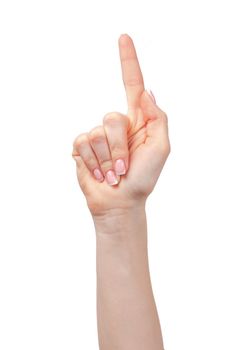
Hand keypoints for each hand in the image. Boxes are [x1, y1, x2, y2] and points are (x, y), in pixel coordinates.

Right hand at [72, 34, 169, 216]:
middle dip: (118, 148)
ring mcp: (98, 135)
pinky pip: (82, 143)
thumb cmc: (143, 178)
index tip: (124, 38)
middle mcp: (117, 125)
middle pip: (112, 117)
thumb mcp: (161, 147)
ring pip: (96, 133)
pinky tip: (98, 173)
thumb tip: (147, 91)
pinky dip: (92, 163)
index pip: (133, 85)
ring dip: (106, 159)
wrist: (120, 202)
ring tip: (112, 173)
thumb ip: (157, 117)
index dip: (129, 61)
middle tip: (123, 166)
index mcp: (138, 121)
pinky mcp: (82, 147)